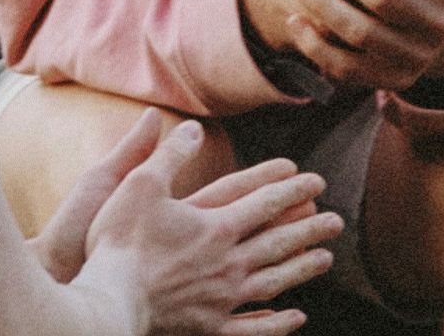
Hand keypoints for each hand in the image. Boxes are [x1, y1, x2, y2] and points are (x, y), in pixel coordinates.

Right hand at [72, 111, 338, 335]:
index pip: (266, 202)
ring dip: (303, 268)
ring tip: (326, 260)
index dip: (293, 189)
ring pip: (275, 281)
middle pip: (280, 241)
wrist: (105, 305)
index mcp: (216, 226)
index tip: (316, 182)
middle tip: (337, 222)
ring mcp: (221, 299)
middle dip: (311, 228)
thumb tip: (193, 127)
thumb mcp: (139, 186)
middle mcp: (228, 262)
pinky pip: (252, 328)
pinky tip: (295, 317)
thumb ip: (170, 155)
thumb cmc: (118, 245)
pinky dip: (277, 323)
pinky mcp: (208, 328)